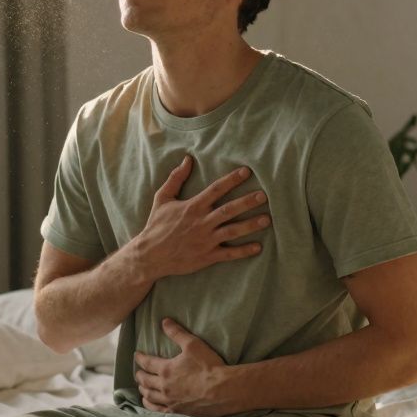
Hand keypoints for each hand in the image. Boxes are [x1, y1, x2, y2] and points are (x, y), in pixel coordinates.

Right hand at [132, 154, 270, 280]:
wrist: (149, 256)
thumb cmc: (156, 225)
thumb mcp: (162, 199)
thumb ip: (175, 178)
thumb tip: (187, 159)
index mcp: (192, 207)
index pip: (216, 189)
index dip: (232, 180)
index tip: (247, 172)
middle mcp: (201, 223)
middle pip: (228, 210)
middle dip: (247, 202)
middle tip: (263, 195)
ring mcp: (205, 240)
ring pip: (232, 231)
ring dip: (250, 225)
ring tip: (266, 219)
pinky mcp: (207, 256)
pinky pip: (229, 254)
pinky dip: (244, 251)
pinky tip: (258, 247)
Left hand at [133, 318, 237, 416]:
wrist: (223, 390)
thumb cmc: (208, 366)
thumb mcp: (193, 345)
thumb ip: (177, 333)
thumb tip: (164, 321)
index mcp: (166, 369)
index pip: (147, 362)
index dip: (140, 358)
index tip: (137, 355)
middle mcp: (164, 386)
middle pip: (145, 380)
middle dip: (140, 375)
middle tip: (138, 372)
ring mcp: (170, 400)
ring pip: (149, 395)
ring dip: (143, 389)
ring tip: (141, 387)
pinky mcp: (177, 411)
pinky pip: (157, 410)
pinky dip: (149, 405)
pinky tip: (148, 403)